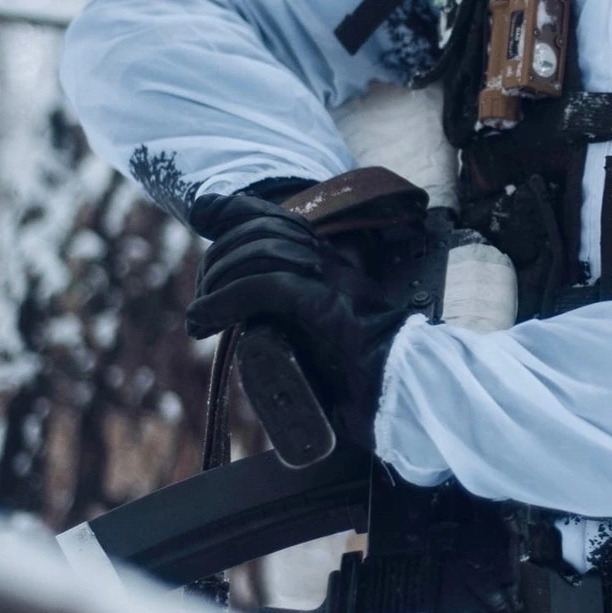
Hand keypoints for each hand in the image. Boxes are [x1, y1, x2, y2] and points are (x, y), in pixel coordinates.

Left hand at [186, 194, 407, 448]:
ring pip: (261, 252)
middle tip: (202, 304)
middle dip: (218, 260)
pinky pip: (267, 287)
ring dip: (218, 280)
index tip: (206, 224)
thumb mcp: (324, 343)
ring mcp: (333, 284)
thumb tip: (254, 341)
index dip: (237, 214)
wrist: (410, 399)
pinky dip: (226, 300)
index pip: (280, 218)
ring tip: (201, 317)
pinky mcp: (327, 308)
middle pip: (262, 232)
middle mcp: (334, 266)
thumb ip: (296, 329)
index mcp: (335, 267)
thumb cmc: (370, 383)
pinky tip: (204, 321)